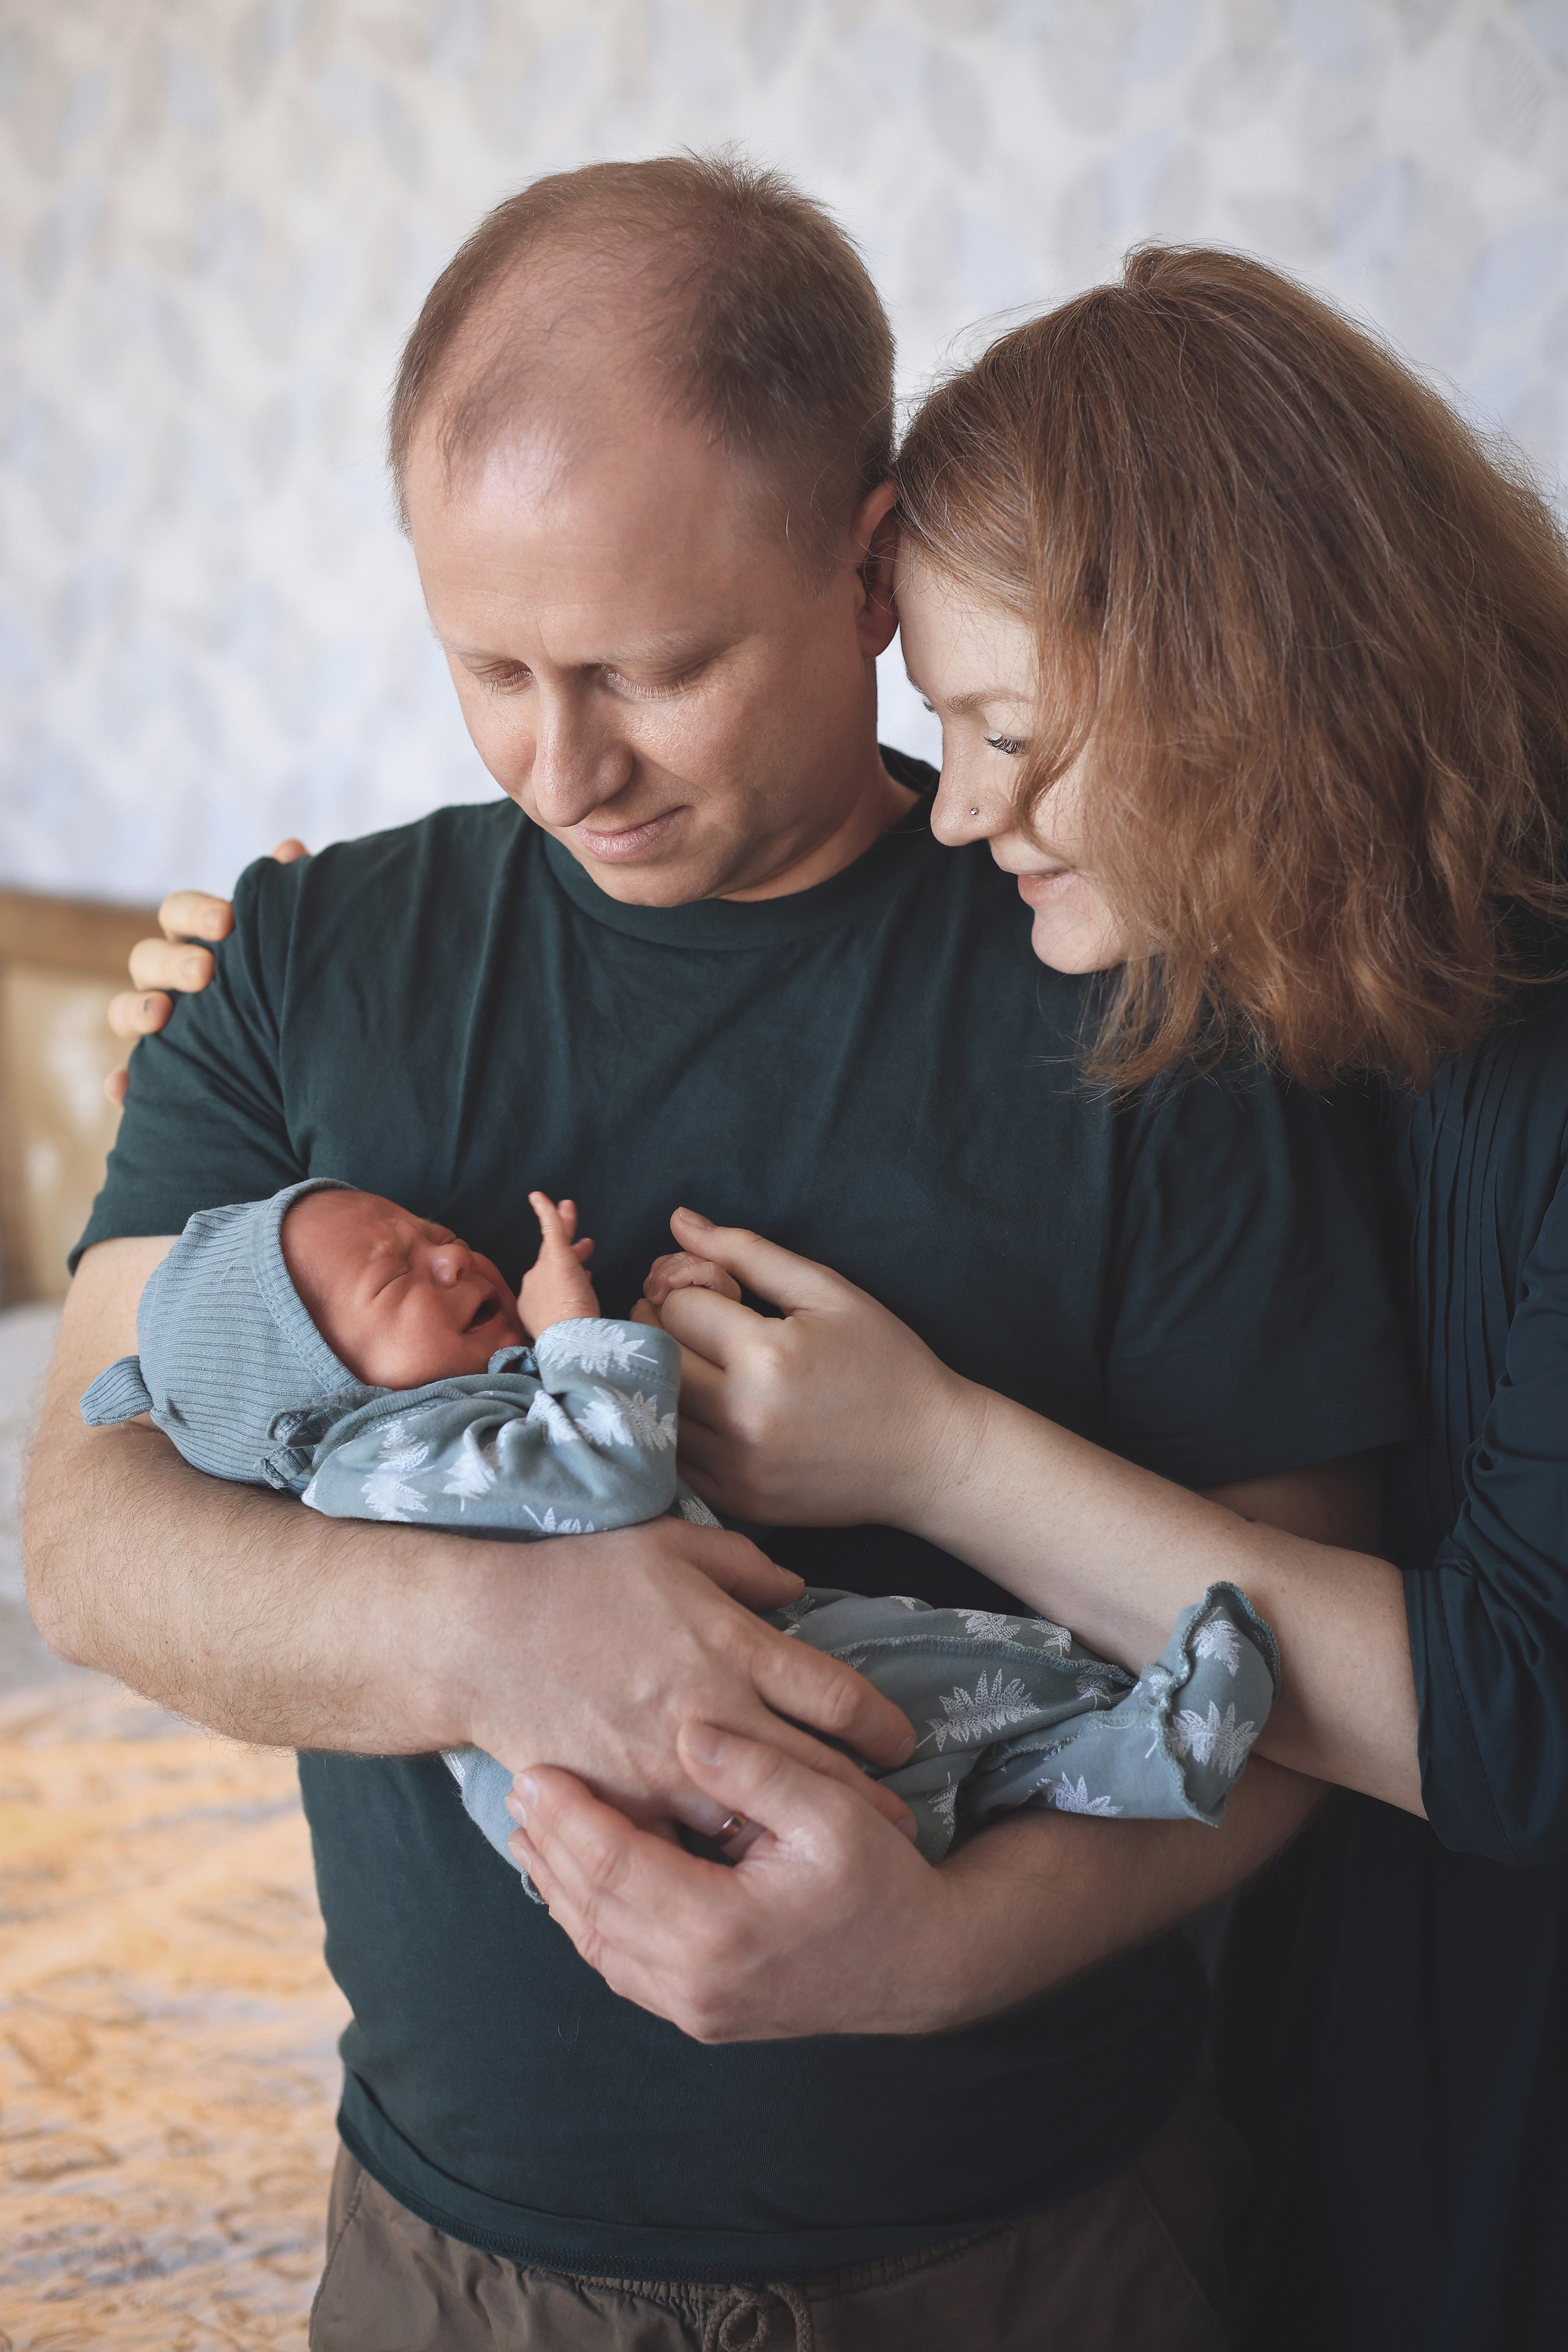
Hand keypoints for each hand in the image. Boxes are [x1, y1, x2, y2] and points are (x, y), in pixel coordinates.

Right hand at [105, 839, 308, 1105]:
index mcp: (199, 941)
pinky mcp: (158, 1073)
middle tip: (205, 972)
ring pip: (126, 1011)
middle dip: (172, 962)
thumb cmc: (289, 982)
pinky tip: (124, 1090)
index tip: (226, 921)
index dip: (194, 912)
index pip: (178, 913)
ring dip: (136, 1010)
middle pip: (147, 958)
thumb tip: (291, 849)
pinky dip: (122, 1083)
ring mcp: (159, 1025)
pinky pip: (130, 1080)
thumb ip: (286, 902)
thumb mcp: (288, 944)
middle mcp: (170, 980)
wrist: (302, 1057)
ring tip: (161, 1015)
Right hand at [462, 1514, 917, 1840]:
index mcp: (732, 1646)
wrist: (480, 1635)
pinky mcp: (623, 1804)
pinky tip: (747, 1875)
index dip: (881, 1726)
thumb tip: (795, 1588)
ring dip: (799, 1841)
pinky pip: (686, 1845)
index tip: (900, 1742)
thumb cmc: (577, 1579)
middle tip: (900, 1825)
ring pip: (758, 1821)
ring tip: (836, 1858)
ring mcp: (667, 1767)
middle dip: (866, 1803)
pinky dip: (719, 1860)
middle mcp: (712, 1713)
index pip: (837, 1697)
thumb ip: (743, 1565)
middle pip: (814, 1773)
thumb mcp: (670, 1546)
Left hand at [507, 1720, 961, 2039]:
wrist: (926, 1968)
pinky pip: (622, 1969)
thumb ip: (758, 1771)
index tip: (534, 1771)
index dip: (569, 1818)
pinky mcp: (702, 2016)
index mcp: (721, 1927)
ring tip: (530, 1830)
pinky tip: (575, 1883)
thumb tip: (689, 1729)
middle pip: (592, 1907)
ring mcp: (695, 2009)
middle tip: (518, 1787)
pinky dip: (589, 1922)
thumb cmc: (885, 1880)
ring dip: (559, 1886)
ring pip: (597, 1945)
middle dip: (550, 1845)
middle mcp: (695, 1981)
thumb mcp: (834, 1812)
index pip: (615, 1867)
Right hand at [519, 1193, 600, 1336]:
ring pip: (555, 1242)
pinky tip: (538, 1196)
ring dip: (565, 1225)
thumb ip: (572, 1317)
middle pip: (549, 1260)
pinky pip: (549, 1227)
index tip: (587, 1276)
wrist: (566, 1341)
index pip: (551, 1285)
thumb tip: (583, 1311)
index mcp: (534, 1305)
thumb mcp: (569, 1332)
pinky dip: (545, 1211)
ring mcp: (542, 1270)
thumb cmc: (571, 1343)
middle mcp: (533, 1285)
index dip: (571, 1278)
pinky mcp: (556, 1257)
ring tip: (568, 1207)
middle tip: (575, 1234)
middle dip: (563, 1245)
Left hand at [650, 1207, 975, 1528]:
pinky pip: (673, 1454)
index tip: (713, 1292)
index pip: (674, 1307)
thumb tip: (679, 1221)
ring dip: (661, 1378)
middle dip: (661, 1328)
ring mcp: (736, 1467)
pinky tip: (710, 1408)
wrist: (929, 1454)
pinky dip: (676, 1426)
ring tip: (700, 1362)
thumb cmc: (885, 1363)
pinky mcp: (736, 1500)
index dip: (685, 1288)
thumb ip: (747, 1253)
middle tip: (695, 1321)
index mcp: (765, 1356)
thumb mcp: (827, 1292)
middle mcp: (741, 1417)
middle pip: (652, 1358)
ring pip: (653, 1408)